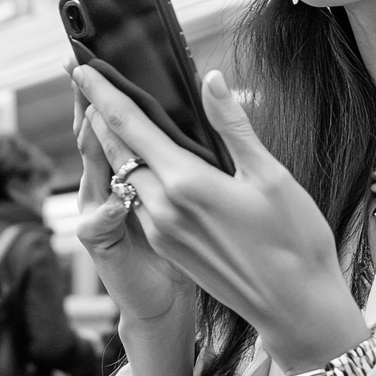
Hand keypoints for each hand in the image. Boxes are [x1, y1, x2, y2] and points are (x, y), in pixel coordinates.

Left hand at [73, 64, 369, 372]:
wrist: (295, 309)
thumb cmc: (293, 242)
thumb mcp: (270, 175)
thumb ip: (233, 126)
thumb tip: (212, 81)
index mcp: (186, 184)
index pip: (129, 127)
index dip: (101, 93)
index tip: (79, 66)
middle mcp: (163, 209)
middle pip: (116, 150)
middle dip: (98, 113)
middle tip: (86, 81)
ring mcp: (162, 232)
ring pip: (124, 177)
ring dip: (113, 144)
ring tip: (109, 112)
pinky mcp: (168, 248)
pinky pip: (138, 201)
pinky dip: (132, 172)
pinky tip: (144, 158)